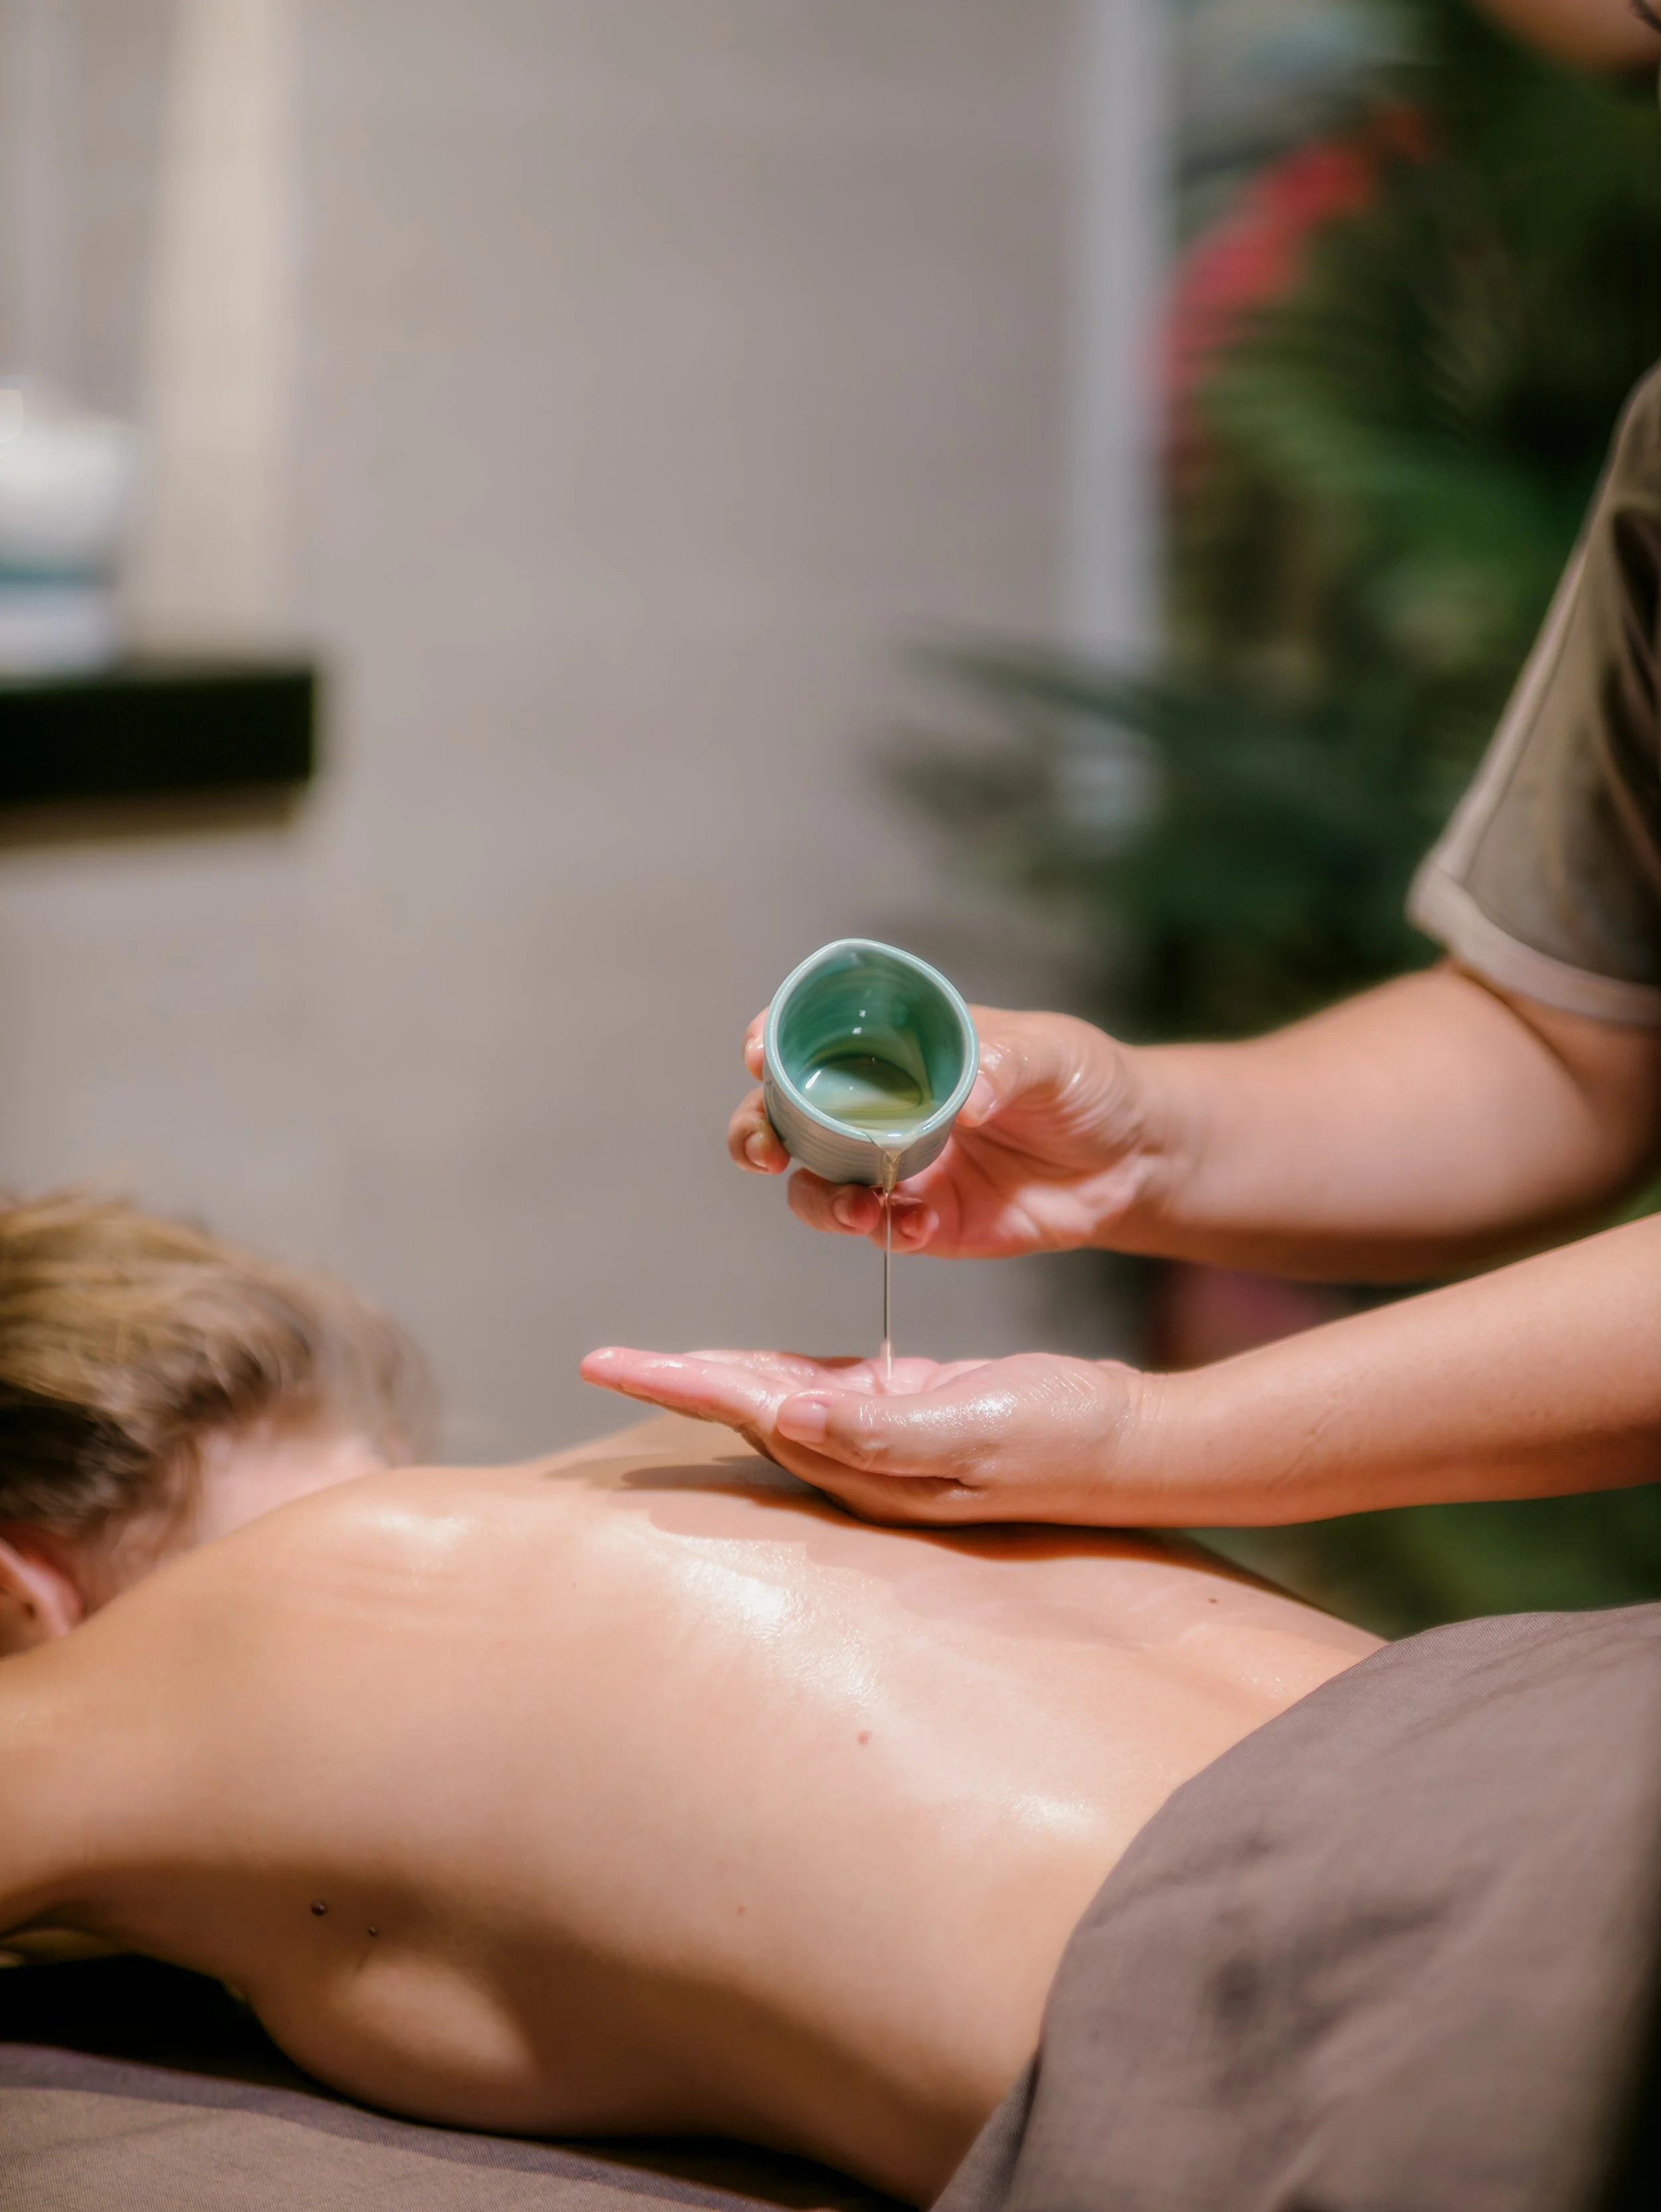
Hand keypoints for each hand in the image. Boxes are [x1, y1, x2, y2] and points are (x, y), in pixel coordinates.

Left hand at [579, 1344, 1156, 1524]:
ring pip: (775, 1402)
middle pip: (743, 1412)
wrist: (1128, 1442)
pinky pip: (823, 1392)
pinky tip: (756, 1365)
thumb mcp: (973, 1425)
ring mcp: (882, 1441)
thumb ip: (882, 1427)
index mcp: (862, 1458)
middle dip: (673, 1385)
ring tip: (653, 1360)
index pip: (747, 1409)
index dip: (676, 1382)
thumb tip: (792, 1416)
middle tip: (602, 1359)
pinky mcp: (909, 1415)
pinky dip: (779, 1372)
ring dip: (714, 1380)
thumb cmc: (1057, 1431)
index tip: (605, 1360)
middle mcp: (858, 1458)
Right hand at [727, 1006, 1169, 1259]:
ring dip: (816, 1197)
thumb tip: (966, 1100)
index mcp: (899, 1046)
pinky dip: (885, 1230)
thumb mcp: (1054, 1054)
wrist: (1135, 1159)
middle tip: (763, 1151)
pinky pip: (877, 1231)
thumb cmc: (1089, 1082)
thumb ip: (1005, 1064)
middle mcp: (881, 1106)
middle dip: (758, 1131)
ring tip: (855, 1206)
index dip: (773, 1039)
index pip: (813, 1034)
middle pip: (788, 1116)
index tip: (758, 1055)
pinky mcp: (923, 1222)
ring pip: (815, 1184)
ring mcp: (895, 1167)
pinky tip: (920, 1224)